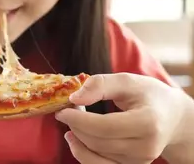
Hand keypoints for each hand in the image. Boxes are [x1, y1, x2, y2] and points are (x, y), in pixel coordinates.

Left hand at [55, 73, 185, 163]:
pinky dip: (84, 153)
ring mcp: (140, 161)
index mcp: (148, 122)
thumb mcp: (126, 81)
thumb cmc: (148, 95)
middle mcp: (147, 147)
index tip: (64, 109)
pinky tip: (76, 138)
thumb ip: (100, 84)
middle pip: (98, 142)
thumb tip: (74, 97)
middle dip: (76, 126)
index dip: (79, 119)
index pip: (105, 126)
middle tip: (66, 111)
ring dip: (77, 140)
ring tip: (70, 124)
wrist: (172, 117)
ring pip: (96, 157)